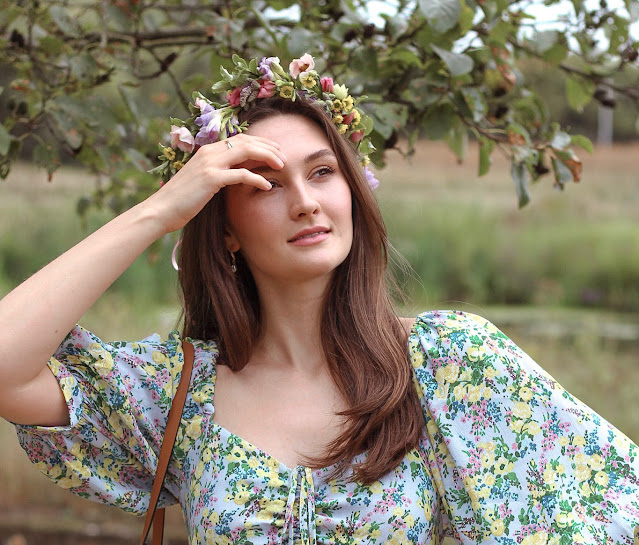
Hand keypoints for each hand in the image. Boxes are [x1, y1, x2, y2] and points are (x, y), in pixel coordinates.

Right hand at [144, 134, 285, 233]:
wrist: (161, 210)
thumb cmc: (180, 200)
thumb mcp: (201, 182)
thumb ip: (217, 173)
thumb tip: (234, 175)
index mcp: (207, 151)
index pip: (239, 139)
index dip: (260, 142)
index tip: (275, 151)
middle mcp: (209, 152)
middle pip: (246, 141)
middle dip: (268, 147)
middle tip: (284, 157)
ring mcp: (210, 164)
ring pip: (246, 151)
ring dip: (267, 157)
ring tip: (282, 166)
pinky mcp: (211, 179)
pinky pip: (241, 175)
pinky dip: (257, 179)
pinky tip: (268, 186)